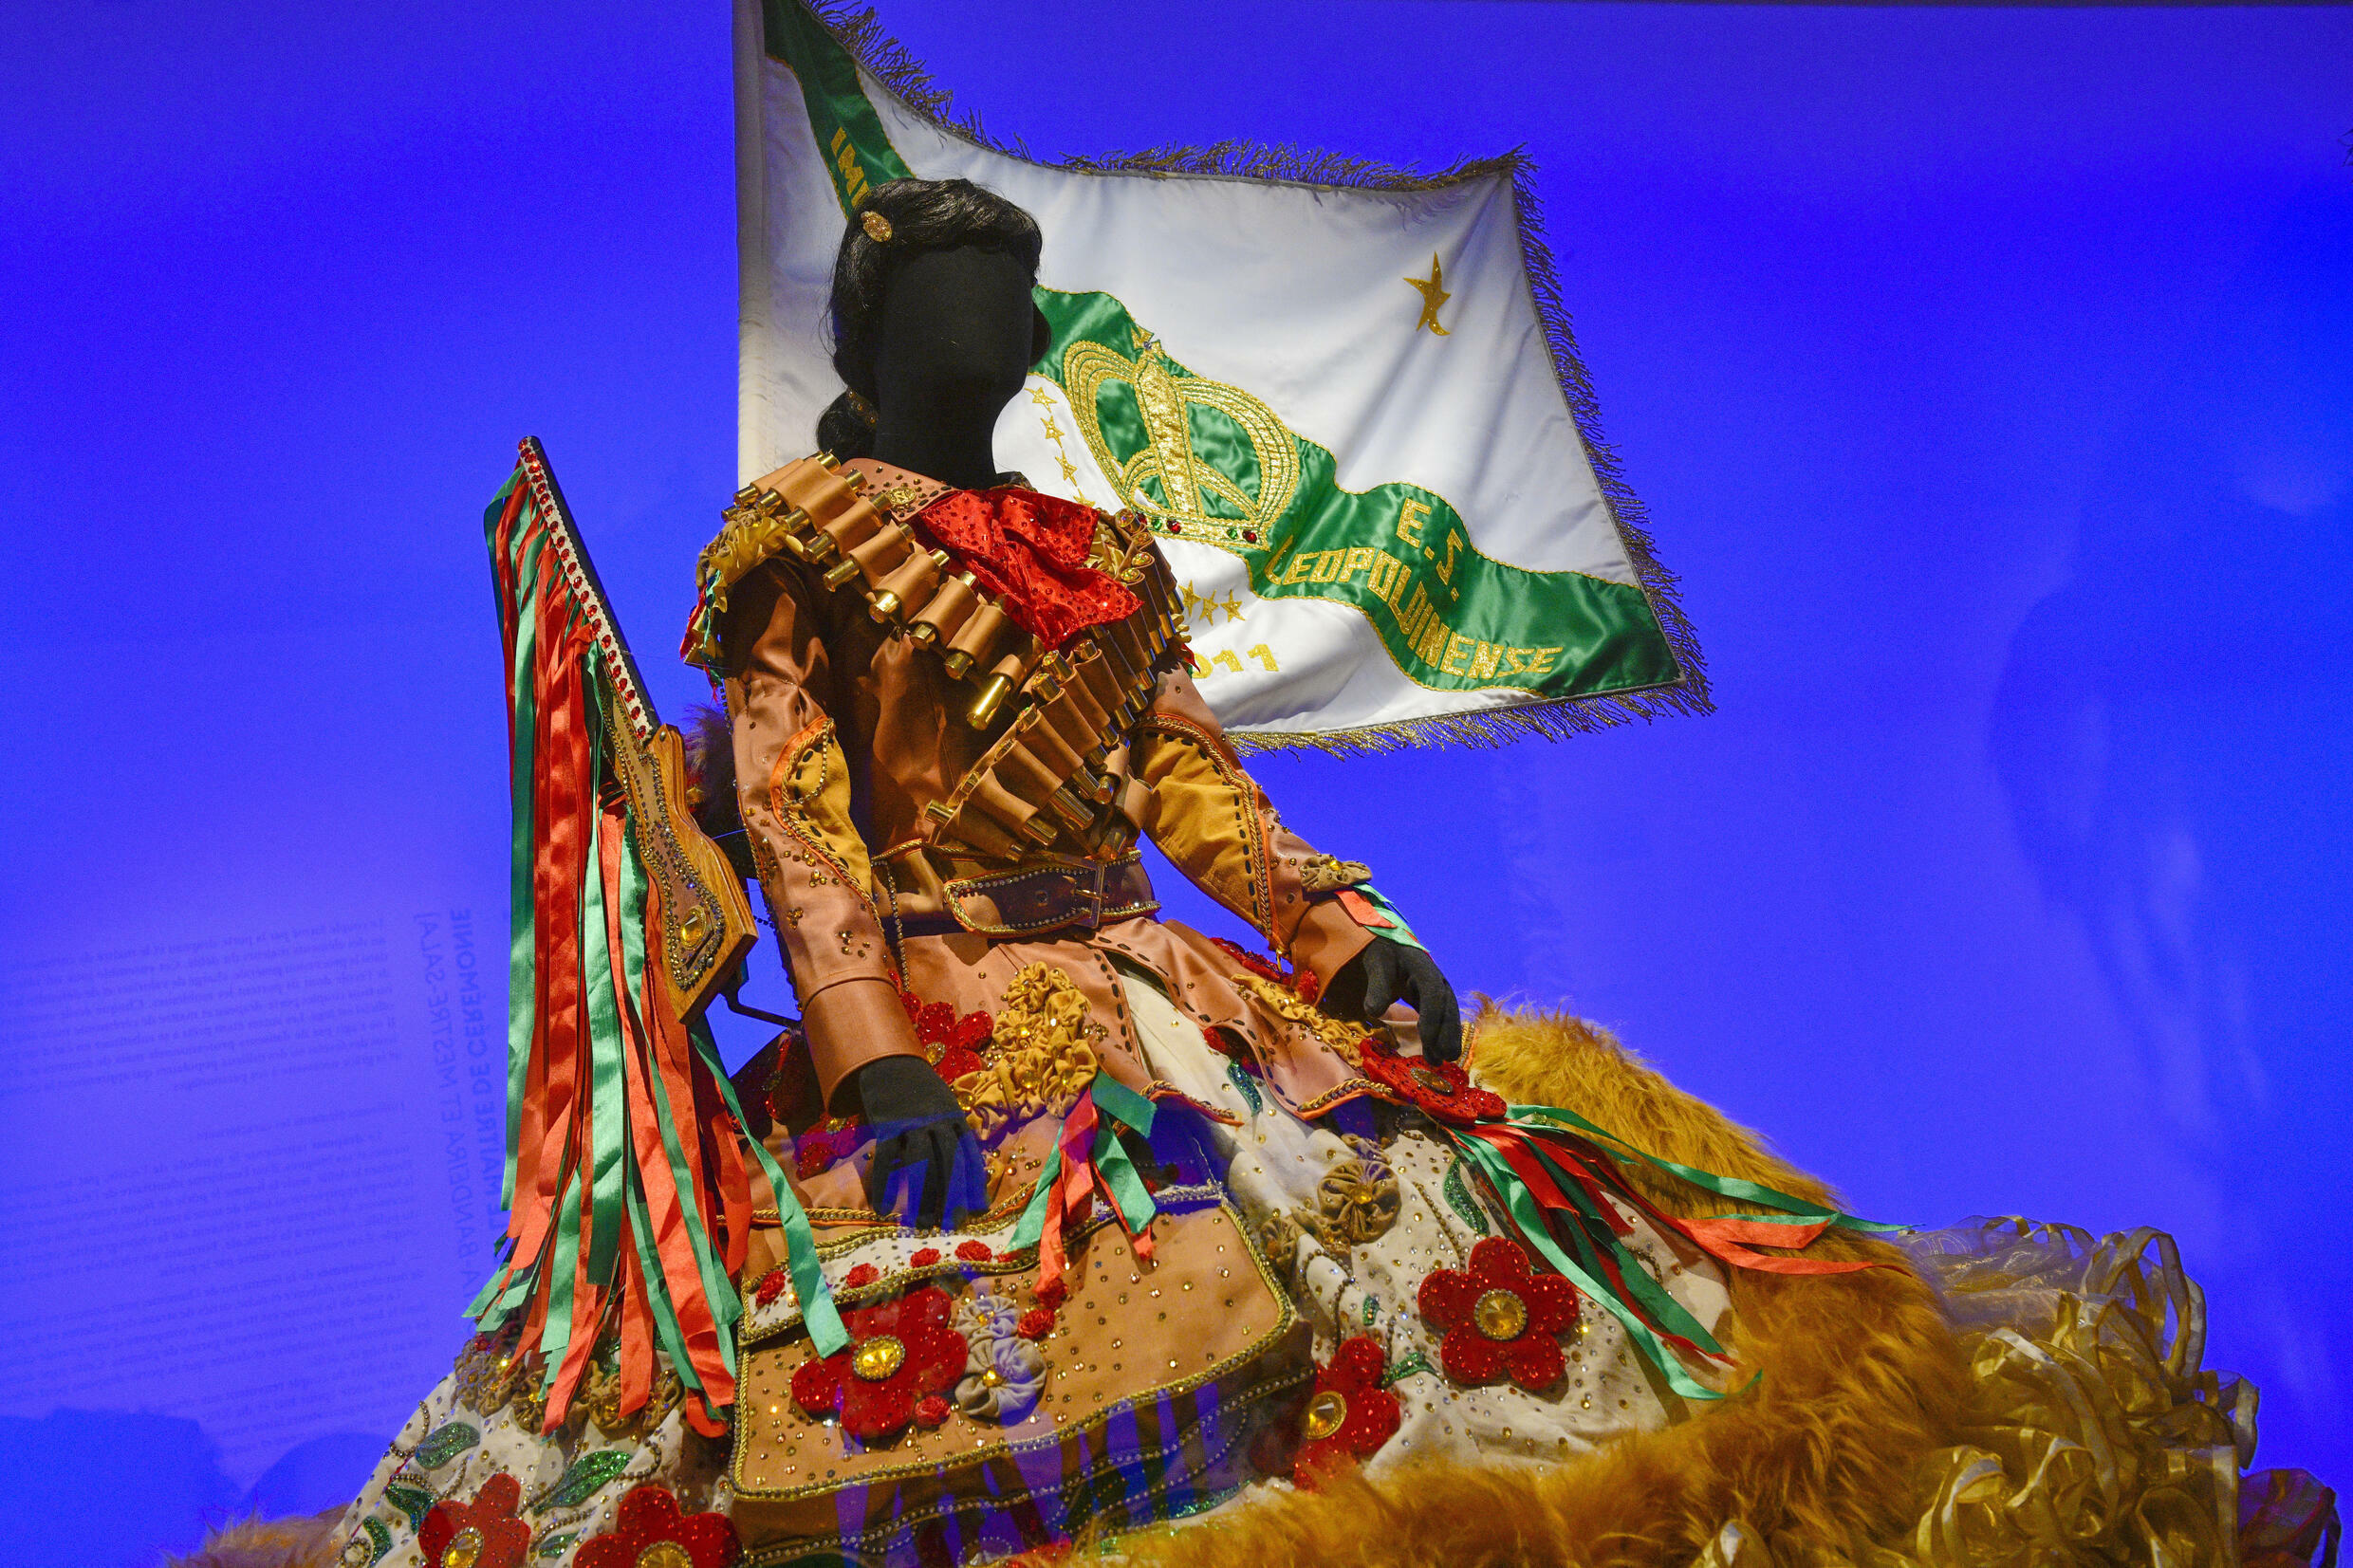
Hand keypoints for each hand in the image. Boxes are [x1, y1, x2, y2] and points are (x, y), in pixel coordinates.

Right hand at [853, 1054, 988, 1229]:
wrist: (890, 1063)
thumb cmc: (920, 1096)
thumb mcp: (944, 1110)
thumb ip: (952, 1137)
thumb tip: (965, 1180)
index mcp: (955, 1118)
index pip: (970, 1155)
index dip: (974, 1184)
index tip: (978, 1211)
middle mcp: (938, 1120)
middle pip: (950, 1162)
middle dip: (952, 1195)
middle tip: (950, 1224)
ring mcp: (912, 1122)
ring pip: (921, 1163)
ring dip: (923, 1196)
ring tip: (921, 1223)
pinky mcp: (886, 1124)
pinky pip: (885, 1159)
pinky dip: (883, 1185)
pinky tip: (882, 1207)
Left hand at [1321, 941, 1462, 1063]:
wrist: (1386, 941)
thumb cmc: (1381, 952)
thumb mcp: (1376, 964)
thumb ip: (1376, 986)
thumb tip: (1374, 1011)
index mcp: (1422, 967)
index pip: (1433, 994)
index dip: (1433, 1017)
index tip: (1427, 1040)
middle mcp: (1435, 978)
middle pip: (1447, 1007)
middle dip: (1447, 1033)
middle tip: (1444, 1058)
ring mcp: (1436, 987)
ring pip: (1448, 1013)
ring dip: (1447, 1037)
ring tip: (1440, 1060)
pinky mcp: (1431, 997)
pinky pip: (1441, 1015)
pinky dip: (1442, 1033)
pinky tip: (1437, 1050)